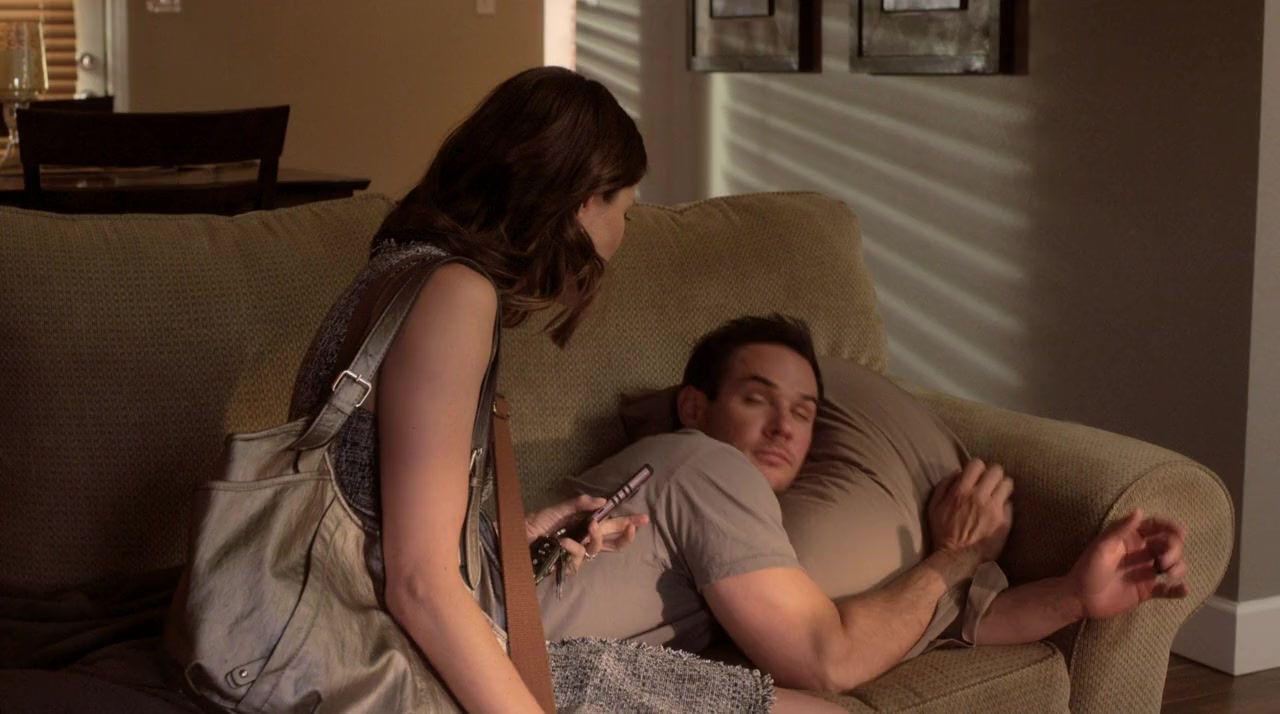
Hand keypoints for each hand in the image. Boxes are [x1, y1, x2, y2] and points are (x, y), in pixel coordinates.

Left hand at [524, 494, 648, 574]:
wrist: (517, 537)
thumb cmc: (537, 523)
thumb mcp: (559, 509)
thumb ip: (579, 504)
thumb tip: (603, 501)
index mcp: (586, 526)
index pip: (612, 525)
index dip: (628, 523)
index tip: (643, 518)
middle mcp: (584, 540)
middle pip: (612, 541)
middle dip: (626, 534)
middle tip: (632, 526)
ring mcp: (576, 553)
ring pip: (597, 549)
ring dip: (597, 536)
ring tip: (591, 526)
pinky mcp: (566, 564)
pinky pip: (577, 558)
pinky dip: (572, 547)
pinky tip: (564, 541)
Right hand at [928, 458, 1012, 561]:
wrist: (956, 557)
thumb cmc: (943, 532)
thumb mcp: (934, 506)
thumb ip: (944, 486)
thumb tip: (957, 472)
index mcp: (961, 491)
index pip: (977, 464)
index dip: (978, 468)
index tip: (978, 475)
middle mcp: (979, 496)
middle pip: (996, 471)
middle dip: (994, 475)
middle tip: (991, 483)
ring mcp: (994, 508)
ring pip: (1008, 484)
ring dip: (1003, 487)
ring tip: (998, 495)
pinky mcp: (1004, 521)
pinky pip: (1010, 504)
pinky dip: (1005, 506)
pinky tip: (998, 512)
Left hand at [1070, 509, 1188, 619]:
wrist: (1080, 599)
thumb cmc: (1088, 569)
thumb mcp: (1102, 547)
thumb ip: (1121, 529)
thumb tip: (1140, 510)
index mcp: (1129, 538)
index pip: (1154, 527)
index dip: (1169, 526)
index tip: (1181, 531)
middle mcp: (1141, 552)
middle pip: (1168, 545)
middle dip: (1173, 549)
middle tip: (1163, 561)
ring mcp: (1145, 572)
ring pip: (1172, 565)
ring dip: (1178, 567)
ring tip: (1168, 574)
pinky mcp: (1147, 590)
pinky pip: (1167, 589)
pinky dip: (1178, 590)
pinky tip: (1183, 589)